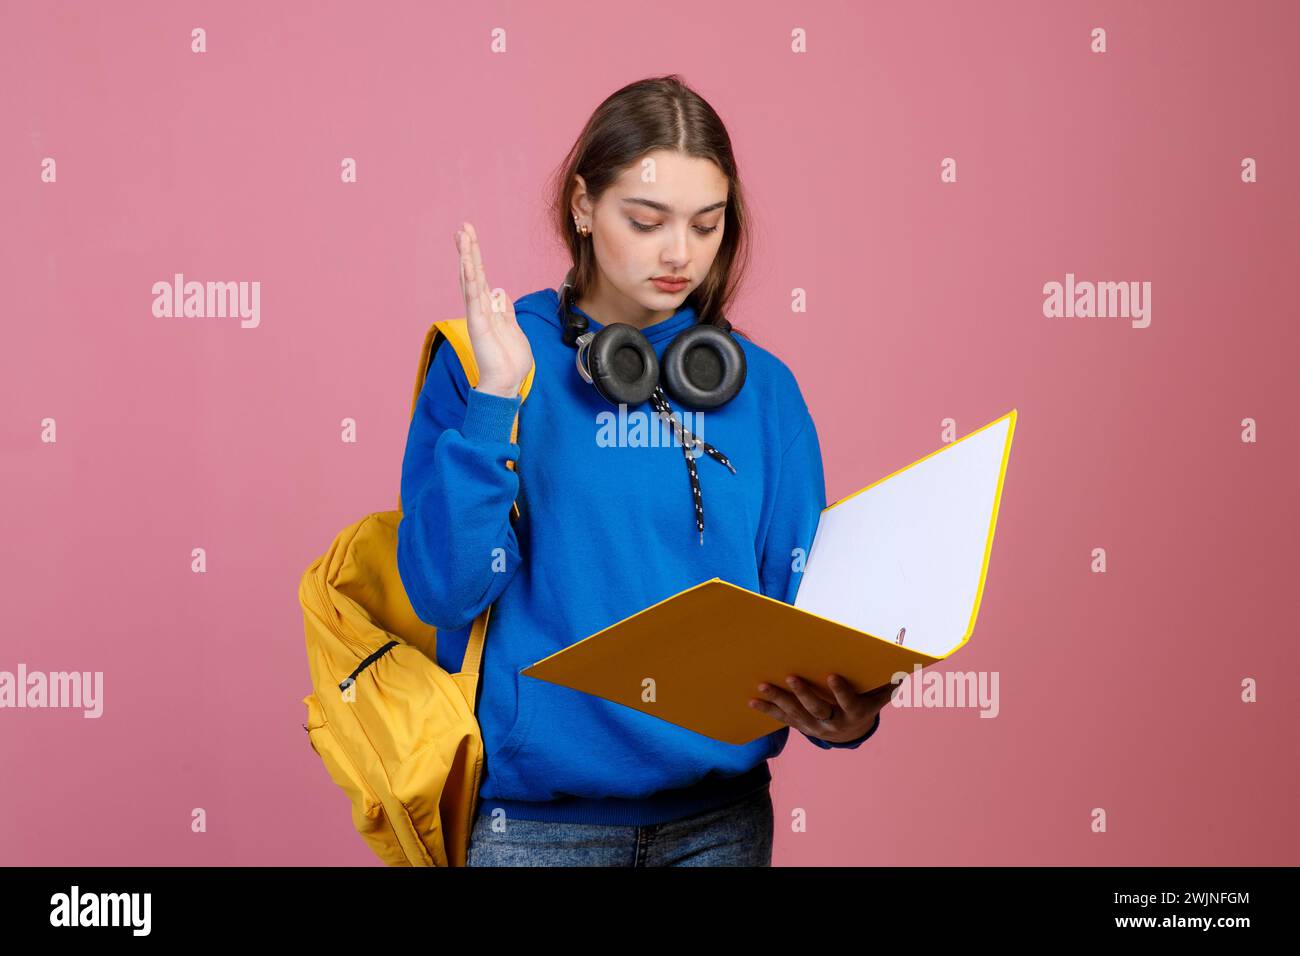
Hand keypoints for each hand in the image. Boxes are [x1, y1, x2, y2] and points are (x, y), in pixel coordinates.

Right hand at [455, 222, 533, 397]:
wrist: (507, 383)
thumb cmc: (510, 361)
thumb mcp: (513, 328)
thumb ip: (505, 311)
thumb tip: (500, 293)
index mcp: (489, 309)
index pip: (480, 277)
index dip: (475, 257)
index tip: (469, 237)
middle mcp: (480, 309)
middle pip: (472, 273)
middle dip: (468, 249)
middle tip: (463, 227)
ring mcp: (477, 315)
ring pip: (470, 280)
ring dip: (466, 257)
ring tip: (462, 236)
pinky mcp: (478, 323)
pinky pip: (473, 297)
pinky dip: (469, 279)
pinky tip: (466, 262)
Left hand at [749, 674, 894, 744]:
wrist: (850, 733)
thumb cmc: (865, 701)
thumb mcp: (879, 694)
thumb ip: (888, 681)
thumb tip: (902, 664)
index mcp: (854, 713)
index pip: (849, 702)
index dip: (841, 691)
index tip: (832, 675)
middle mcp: (833, 723)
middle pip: (818, 709)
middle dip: (804, 694)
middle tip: (791, 677)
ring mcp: (814, 727)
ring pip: (795, 714)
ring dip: (779, 700)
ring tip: (763, 685)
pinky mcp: (800, 726)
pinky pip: (782, 718)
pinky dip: (767, 709)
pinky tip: (752, 699)